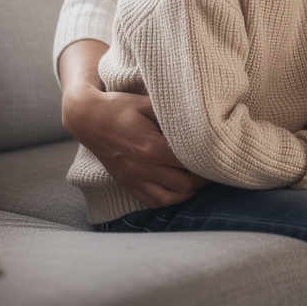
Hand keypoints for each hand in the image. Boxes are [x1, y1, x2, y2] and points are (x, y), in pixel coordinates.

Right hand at [60, 40, 207, 207]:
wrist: (87, 118)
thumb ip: (173, 114)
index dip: (209, 160)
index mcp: (152, 148)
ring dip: (188, 192)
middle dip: (203, 178)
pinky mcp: (126, 183)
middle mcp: (143, 168)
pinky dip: (169, 199)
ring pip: (170, 199)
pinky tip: (179, 189)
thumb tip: (201, 119)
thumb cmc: (119, 106)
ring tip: (199, 180)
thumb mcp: (148, 104)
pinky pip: (151, 202)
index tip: (220, 154)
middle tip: (215, 167)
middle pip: (185, 184)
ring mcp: (133, 178)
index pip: (190, 162)